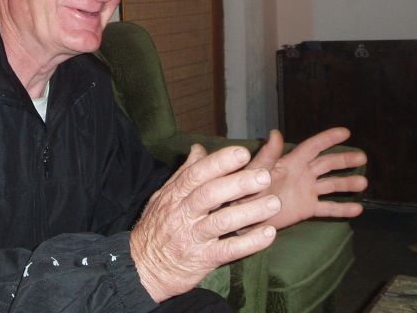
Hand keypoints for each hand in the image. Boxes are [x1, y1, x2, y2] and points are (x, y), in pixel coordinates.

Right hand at [130, 144, 280, 302]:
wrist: (142, 268)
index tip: (242, 153)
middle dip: (238, 184)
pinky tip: (268, 234)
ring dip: (249, 212)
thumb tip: (199, 149)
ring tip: (274, 203)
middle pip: (210, 194)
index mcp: (175, 195)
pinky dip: (249, 243)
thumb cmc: (156, 227)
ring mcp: (192, 237)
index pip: (196, 174)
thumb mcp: (163, 196)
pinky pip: (228, 250)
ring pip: (221, 222)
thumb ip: (185, 173)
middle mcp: (183, 214)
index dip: (219, 163)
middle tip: (264, 176)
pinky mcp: (202, 260)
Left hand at [246, 127, 367, 229]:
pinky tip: (357, 209)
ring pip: (331, 185)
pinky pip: (327, 208)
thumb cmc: (244, 189)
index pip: (313, 147)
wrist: (242, 216)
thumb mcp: (256, 170)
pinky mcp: (306, 209)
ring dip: (347, 183)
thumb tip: (275, 132)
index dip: (328, 138)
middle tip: (363, 157)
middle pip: (327, 164)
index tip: (346, 131)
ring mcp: (305, 191)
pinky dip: (342, 209)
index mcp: (290, 162)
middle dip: (344, 160)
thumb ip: (267, 155)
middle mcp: (301, 174)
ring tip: (363, 183)